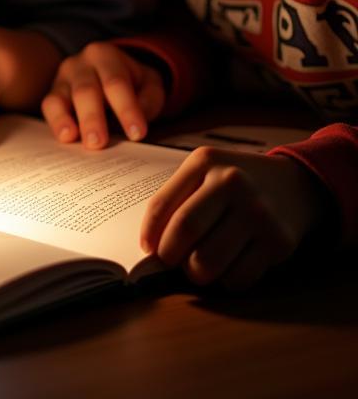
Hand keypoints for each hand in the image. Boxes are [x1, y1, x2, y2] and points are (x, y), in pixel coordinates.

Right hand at [41, 41, 164, 147]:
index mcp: (106, 56)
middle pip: (86, 90)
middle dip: (92, 117)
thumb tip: (139, 116)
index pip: (116, 83)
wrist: (108, 73)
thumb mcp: (149, 83)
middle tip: (98, 143)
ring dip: (66, 120)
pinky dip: (56, 122)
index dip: (126, 109)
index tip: (136, 134)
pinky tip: (64, 136)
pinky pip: (49, 107)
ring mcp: (62, 78)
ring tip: (73, 139)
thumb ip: (150, 97)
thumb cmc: (131, 82)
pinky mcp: (53, 94)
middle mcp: (80, 64)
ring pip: (61, 98)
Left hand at [141, 148, 329, 289]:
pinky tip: (227, 267)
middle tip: (170, 261)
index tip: (147, 249)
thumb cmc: (235, 181)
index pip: (162, 204)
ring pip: (208, 261)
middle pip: (185, 231)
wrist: (295, 183)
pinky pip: (238, 277)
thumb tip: (150, 244)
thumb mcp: (204, 171)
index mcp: (205, 162)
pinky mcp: (279, 242)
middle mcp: (232, 183)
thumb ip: (177, 197)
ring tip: (197, 266)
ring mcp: (258, 212)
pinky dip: (225, 281)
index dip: (148, 233)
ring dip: (195, 273)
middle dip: (169, 256)